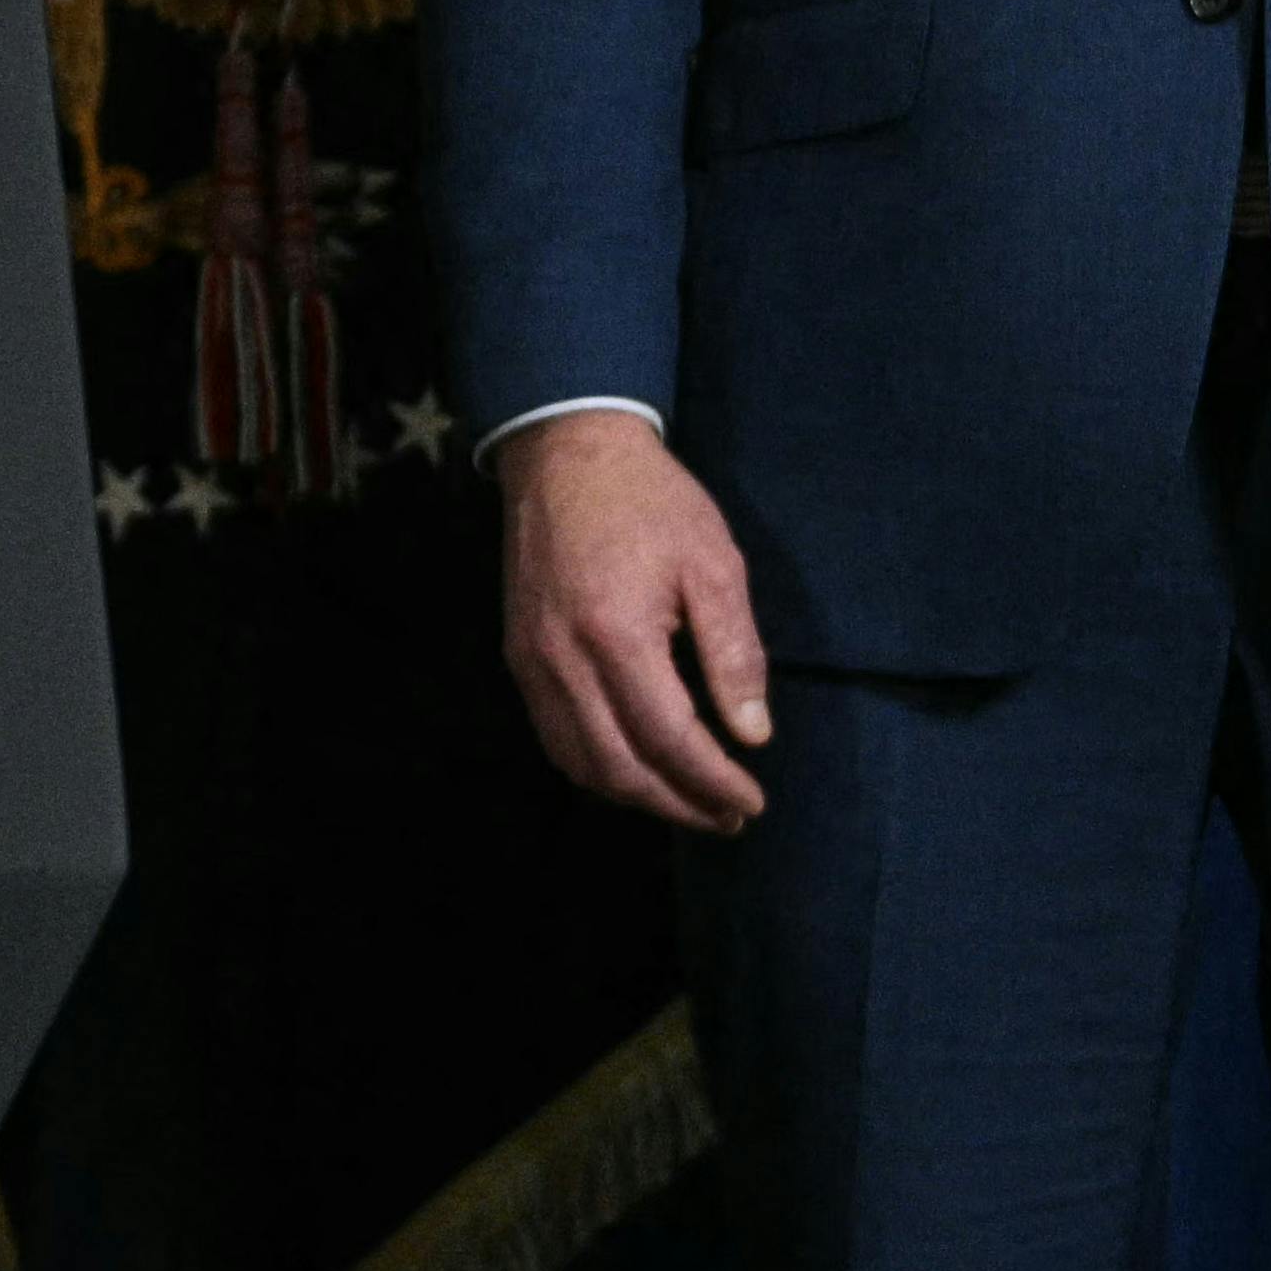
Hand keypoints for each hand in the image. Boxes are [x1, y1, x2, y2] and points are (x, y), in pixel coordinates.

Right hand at [499, 408, 768, 829]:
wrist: (566, 454)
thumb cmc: (651, 502)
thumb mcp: (714, 564)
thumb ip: (735, 653)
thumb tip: (752, 735)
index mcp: (617, 633)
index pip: (669, 739)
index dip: (712, 782)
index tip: (751, 801)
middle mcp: (563, 660)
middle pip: (619, 768)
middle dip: (678, 805)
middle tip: (728, 817)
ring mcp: (532, 663)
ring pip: (580, 763)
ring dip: (637, 797)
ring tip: (689, 803)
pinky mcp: (519, 657)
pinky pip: (555, 737)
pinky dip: (597, 769)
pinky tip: (637, 769)